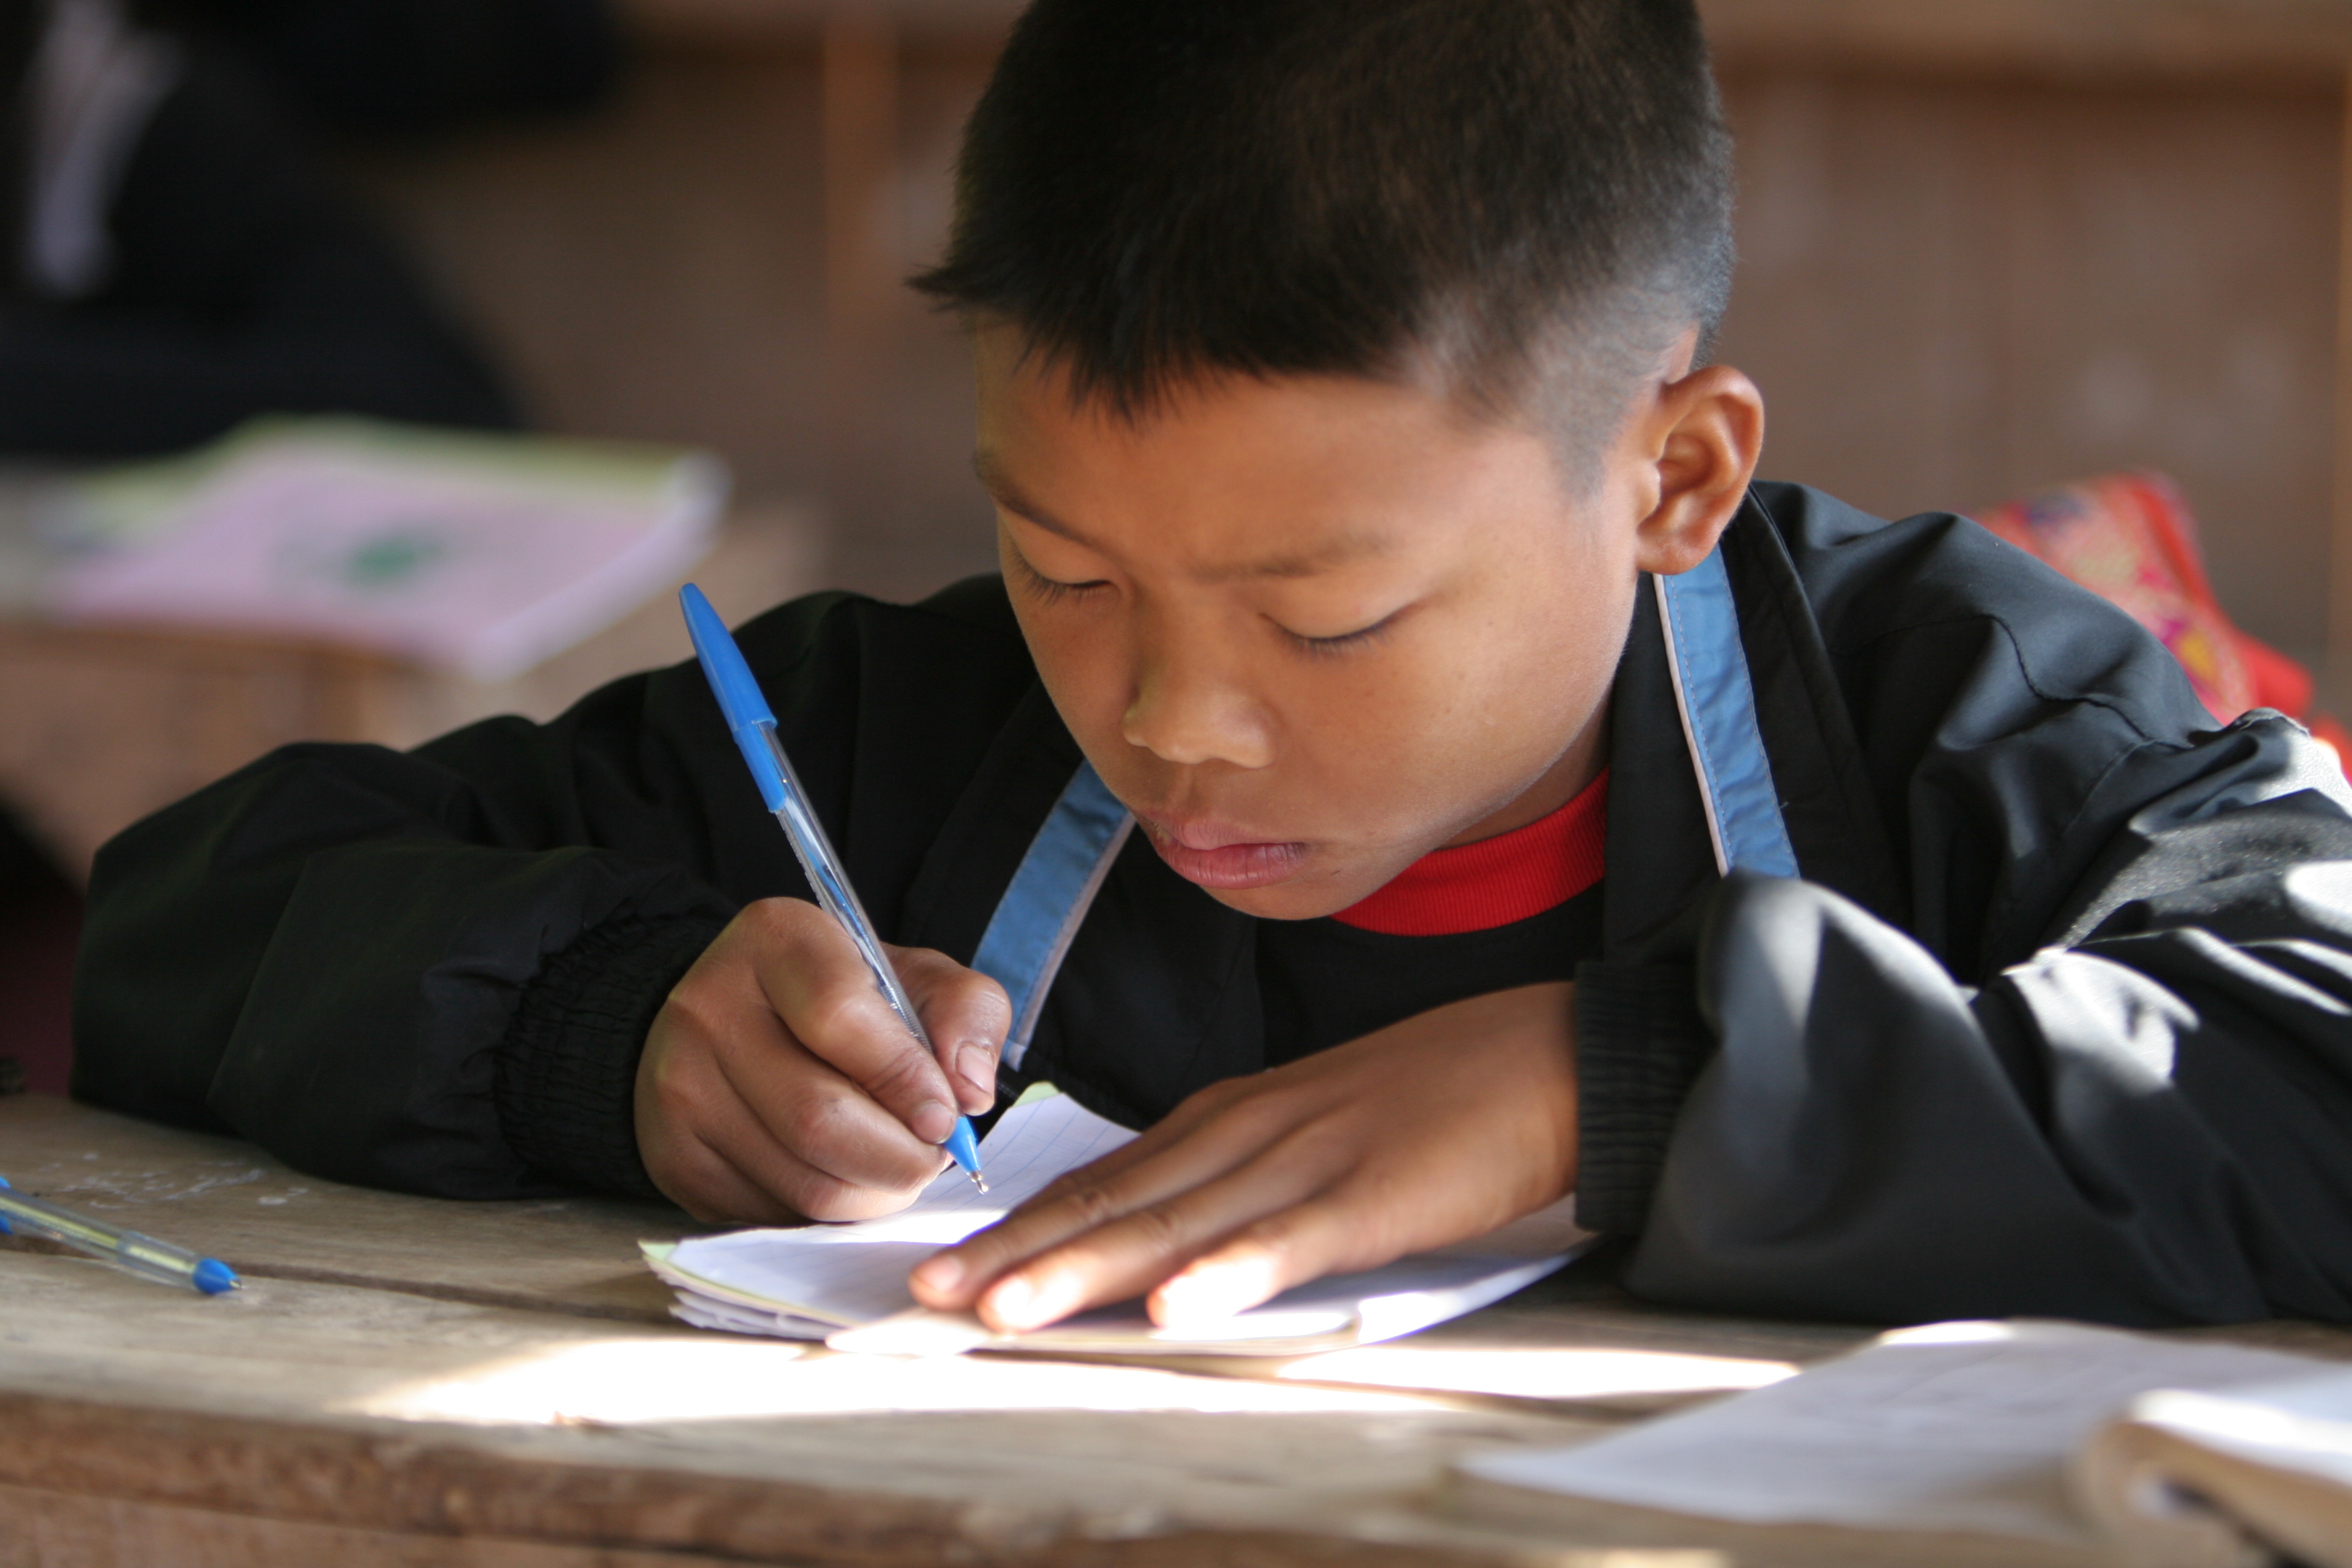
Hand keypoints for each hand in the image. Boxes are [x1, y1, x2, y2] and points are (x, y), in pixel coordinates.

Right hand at [635, 897, 1009, 1222]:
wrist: (739, 1022)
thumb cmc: (846, 1000)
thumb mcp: (916, 977)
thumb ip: (965, 1012)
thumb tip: (968, 1091)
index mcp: (775, 940)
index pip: (838, 1016)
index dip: (904, 1077)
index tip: (945, 1114)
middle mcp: (709, 1008)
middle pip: (818, 1118)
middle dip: (900, 1157)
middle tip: (933, 1156)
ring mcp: (681, 1088)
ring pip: (801, 1181)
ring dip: (873, 1192)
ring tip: (896, 1166)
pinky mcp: (675, 1157)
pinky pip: (774, 1213)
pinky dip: (830, 1212)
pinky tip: (844, 1176)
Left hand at [909, 982, 1578, 1331]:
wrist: (1546, 1054)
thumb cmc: (1431, 1098)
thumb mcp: (1311, 1128)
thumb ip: (1236, 1174)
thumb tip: (1156, 1235)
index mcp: (1231, 1118)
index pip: (1103, 1179)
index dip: (1019, 1225)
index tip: (942, 1263)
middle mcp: (1249, 1134)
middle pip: (1116, 1202)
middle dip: (1016, 1250)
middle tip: (930, 1290)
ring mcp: (1310, 1163)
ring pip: (1178, 1224)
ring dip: (1085, 1269)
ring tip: (1006, 1308)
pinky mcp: (1377, 1199)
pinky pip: (1291, 1244)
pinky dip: (1228, 1274)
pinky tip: (1175, 1305)